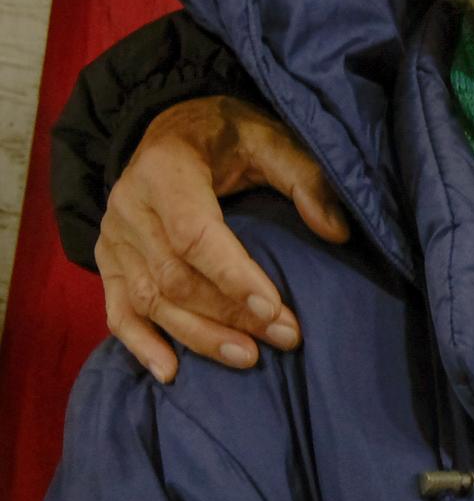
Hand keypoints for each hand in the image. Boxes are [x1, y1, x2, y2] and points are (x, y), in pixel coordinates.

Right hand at [95, 96, 347, 382]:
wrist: (171, 128)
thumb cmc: (228, 135)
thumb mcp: (271, 138)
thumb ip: (305, 178)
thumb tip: (337, 232)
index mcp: (165, 171)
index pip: (195, 234)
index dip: (233, 276)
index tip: (274, 309)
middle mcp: (129, 207)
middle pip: (175, 275)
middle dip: (230, 313)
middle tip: (284, 337)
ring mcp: (113, 238)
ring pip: (150, 299)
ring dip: (198, 335)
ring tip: (247, 358)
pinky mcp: (108, 261)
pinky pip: (117, 309)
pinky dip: (140, 344)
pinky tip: (170, 372)